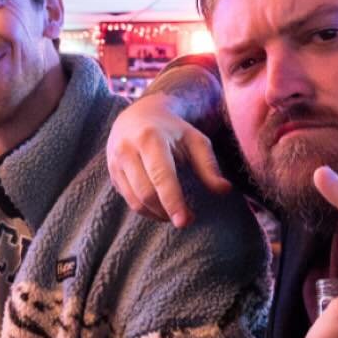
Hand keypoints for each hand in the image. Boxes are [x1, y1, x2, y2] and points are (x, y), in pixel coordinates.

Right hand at [105, 93, 231, 227]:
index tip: (185, 222)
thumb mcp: (195, 140)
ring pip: (135, 201)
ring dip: (157, 214)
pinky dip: (146, 210)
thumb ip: (209, 166)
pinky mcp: (112, 173)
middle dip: (166, 211)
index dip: (172, 201)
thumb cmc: (172, 130)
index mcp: (150, 137)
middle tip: (188, 219)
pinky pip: (128, 200)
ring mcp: (115, 162)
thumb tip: (226, 190)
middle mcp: (127, 149)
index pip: (161, 176)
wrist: (139, 115)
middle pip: (145, 193)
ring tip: (175, 214)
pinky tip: (161, 208)